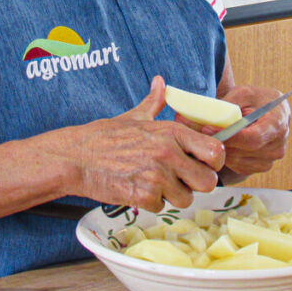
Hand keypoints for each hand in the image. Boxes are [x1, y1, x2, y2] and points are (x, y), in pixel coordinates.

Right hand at [63, 75, 224, 211]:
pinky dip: (151, 202)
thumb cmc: (104, 137)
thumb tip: (160, 82)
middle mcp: (168, 153)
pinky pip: (162, 208)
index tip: (203, 165)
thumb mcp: (133, 116)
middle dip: (195, 185)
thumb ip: (153, 102)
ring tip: (153, 183)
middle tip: (180, 181)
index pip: (215, 152)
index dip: (214, 163)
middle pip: (208, 182)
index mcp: (171, 132)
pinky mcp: (143, 195)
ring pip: (186, 199)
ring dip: (172, 196)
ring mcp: (157, 176)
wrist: (76, 157)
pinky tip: (138, 189)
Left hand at [176, 85, 290, 176]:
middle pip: (242, 152)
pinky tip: (218, 144)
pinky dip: (225, 157)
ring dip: (219, 151)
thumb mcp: (244, 93)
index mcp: (277, 124)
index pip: (253, 138)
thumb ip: (229, 104)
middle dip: (218, 142)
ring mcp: (270, 159)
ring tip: (204, 136)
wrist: (271, 112)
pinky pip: (238, 166)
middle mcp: (277, 145)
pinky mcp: (260, 167)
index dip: (229, 137)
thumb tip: (205, 114)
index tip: (207, 129)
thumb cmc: (257, 100)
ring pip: (237, 161)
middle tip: (196, 131)